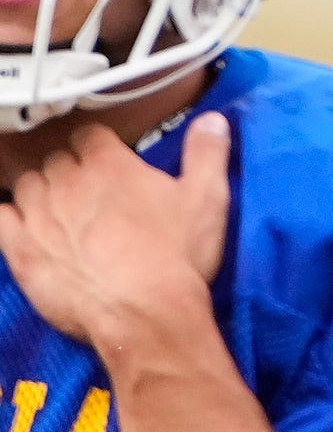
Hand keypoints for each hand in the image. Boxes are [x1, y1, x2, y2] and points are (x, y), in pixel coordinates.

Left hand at [0, 114, 229, 357]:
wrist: (143, 312)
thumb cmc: (177, 254)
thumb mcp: (208, 199)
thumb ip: (207, 153)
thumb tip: (212, 118)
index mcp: (109, 164)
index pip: (91, 135)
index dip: (100, 146)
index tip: (111, 160)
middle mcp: (67, 181)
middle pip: (58, 160)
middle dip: (73, 170)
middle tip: (94, 191)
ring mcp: (38, 214)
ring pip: (28, 184)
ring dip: (43, 190)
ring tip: (62, 208)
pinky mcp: (20, 247)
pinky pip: (1, 216)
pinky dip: (10, 214)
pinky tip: (24, 223)